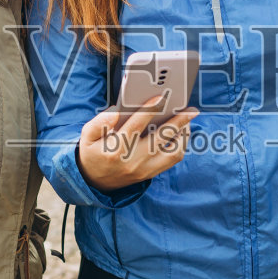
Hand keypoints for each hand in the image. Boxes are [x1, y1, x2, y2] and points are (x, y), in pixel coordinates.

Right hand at [77, 104, 198, 191]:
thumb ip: (99, 122)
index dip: (150, 109)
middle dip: (179, 121)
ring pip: (173, 152)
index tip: (161, 96)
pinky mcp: (150, 174)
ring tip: (187, 121)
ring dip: (183, 135)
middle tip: (191, 109)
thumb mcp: (86, 136)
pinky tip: (181, 133)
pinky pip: (172, 160)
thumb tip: (116, 111)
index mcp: (116, 148)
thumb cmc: (92, 153)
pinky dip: (180, 145)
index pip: (136, 125)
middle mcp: (133, 160)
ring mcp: (144, 169)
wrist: (92, 182)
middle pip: (161, 138)